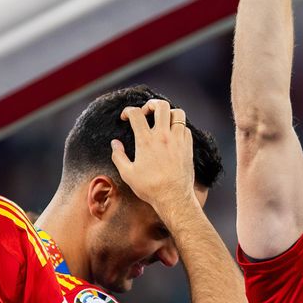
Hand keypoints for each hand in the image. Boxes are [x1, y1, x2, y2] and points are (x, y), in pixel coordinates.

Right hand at [111, 99, 195, 214]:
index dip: (128, 111)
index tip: (126, 116)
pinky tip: (172, 134)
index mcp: (146, 141)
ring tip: (161, 121)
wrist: (173, 197)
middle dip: (151, 104)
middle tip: (146, 112)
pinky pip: (185, 128)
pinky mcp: (188, 146)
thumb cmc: (149, 187)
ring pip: (178, 113)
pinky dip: (178, 126)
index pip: (136, 114)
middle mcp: (163, 136)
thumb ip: (118, 156)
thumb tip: (115, 143)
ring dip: (168, 113)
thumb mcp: (127, 174)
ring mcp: (178, 140)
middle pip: (161, 106)